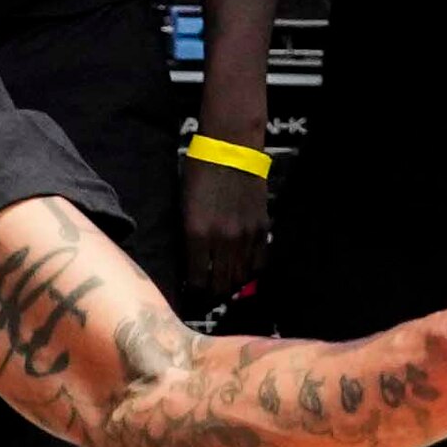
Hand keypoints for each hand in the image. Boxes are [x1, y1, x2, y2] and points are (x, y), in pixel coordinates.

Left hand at [179, 155, 268, 302]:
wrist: (231, 150)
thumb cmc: (199, 174)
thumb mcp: (184, 208)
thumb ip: (189, 239)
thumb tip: (192, 265)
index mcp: (197, 234)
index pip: (197, 280)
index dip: (193, 292)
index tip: (190, 294)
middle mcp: (223, 240)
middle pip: (220, 285)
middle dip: (212, 295)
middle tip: (206, 296)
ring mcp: (246, 236)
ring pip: (240, 278)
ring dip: (231, 286)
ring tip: (223, 287)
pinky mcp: (262, 229)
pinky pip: (259, 263)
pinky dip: (250, 272)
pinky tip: (242, 272)